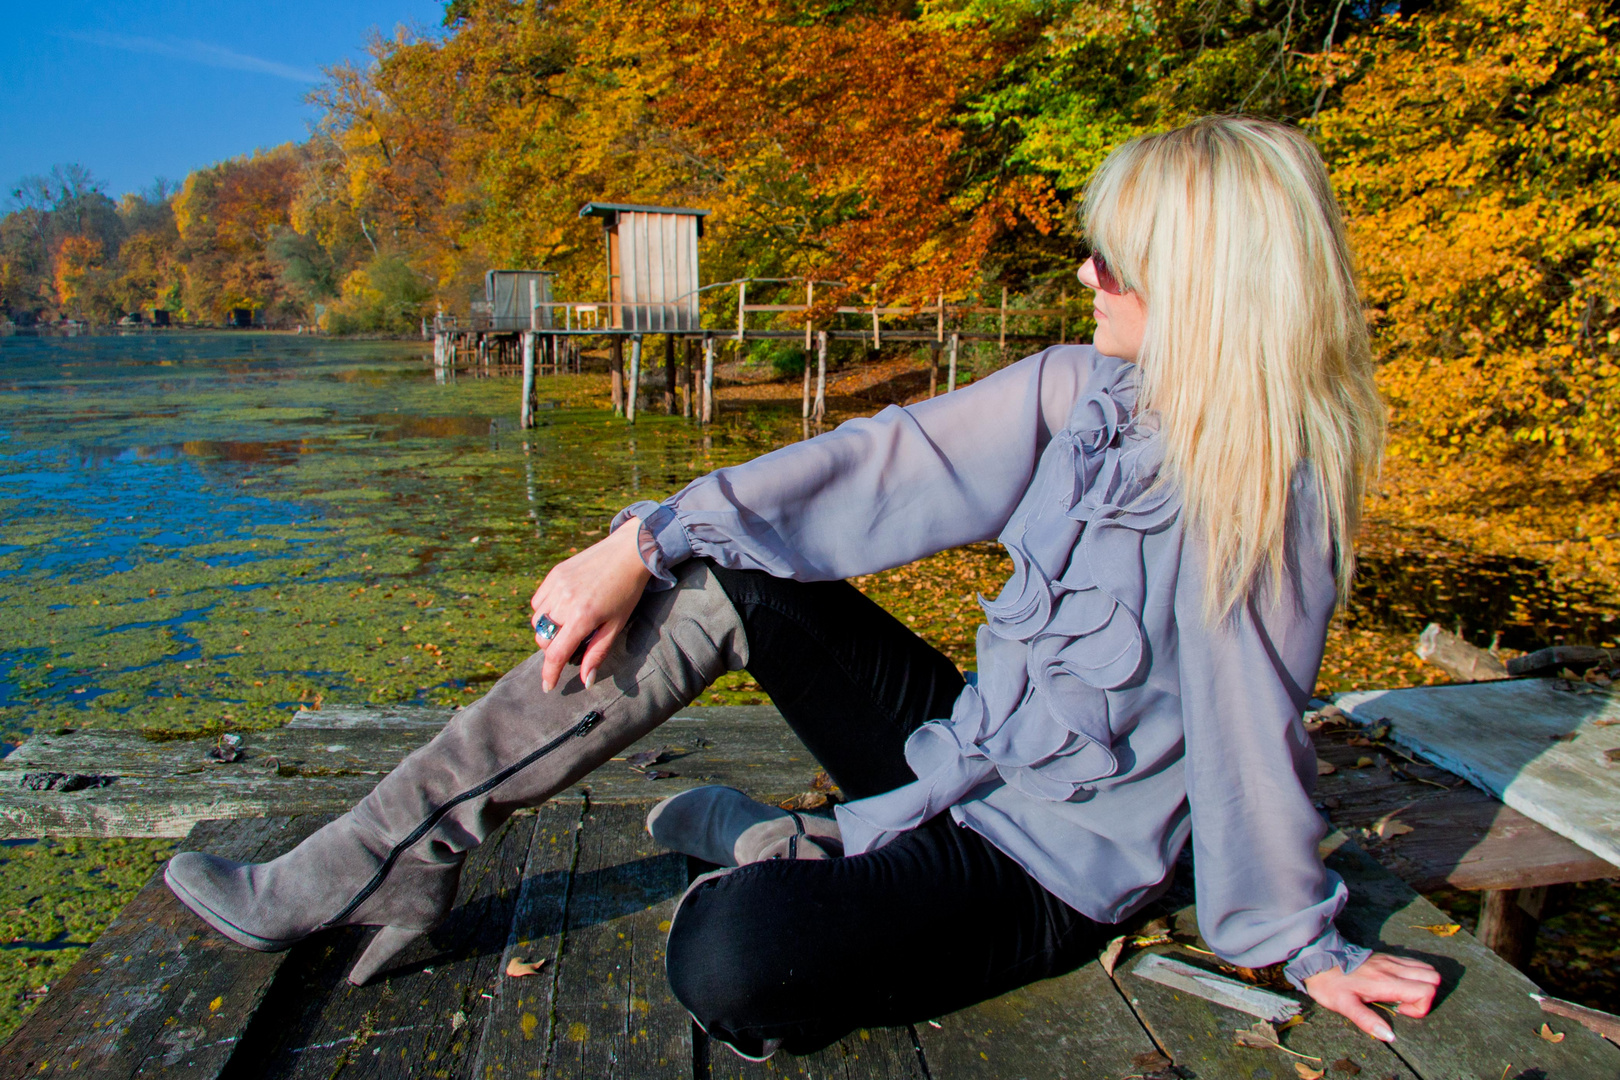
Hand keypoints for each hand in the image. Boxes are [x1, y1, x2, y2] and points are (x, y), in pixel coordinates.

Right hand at [528, 518, 652, 692]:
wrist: (628, 551)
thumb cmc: (627, 591)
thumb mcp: (616, 625)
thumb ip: (597, 653)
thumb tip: (585, 681)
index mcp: (582, 617)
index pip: (555, 654)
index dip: (549, 674)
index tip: (547, 686)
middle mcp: (564, 601)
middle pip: (542, 639)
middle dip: (552, 649)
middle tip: (571, 645)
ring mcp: (556, 585)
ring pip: (537, 621)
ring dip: (548, 630)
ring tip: (569, 625)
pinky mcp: (553, 574)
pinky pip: (538, 602)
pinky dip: (546, 611)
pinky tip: (563, 608)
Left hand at [1304, 952, 1440, 1041]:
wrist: (1317, 958)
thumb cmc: (1329, 984)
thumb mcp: (1344, 1006)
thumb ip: (1367, 1020)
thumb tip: (1389, 1036)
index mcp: (1385, 982)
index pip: (1426, 990)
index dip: (1421, 1007)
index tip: (1402, 1012)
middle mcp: (1392, 968)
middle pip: (1433, 977)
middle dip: (1427, 996)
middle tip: (1404, 1004)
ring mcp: (1390, 960)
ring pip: (1426, 968)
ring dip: (1422, 984)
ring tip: (1401, 995)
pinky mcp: (1386, 956)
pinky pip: (1414, 962)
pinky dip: (1415, 975)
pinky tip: (1397, 985)